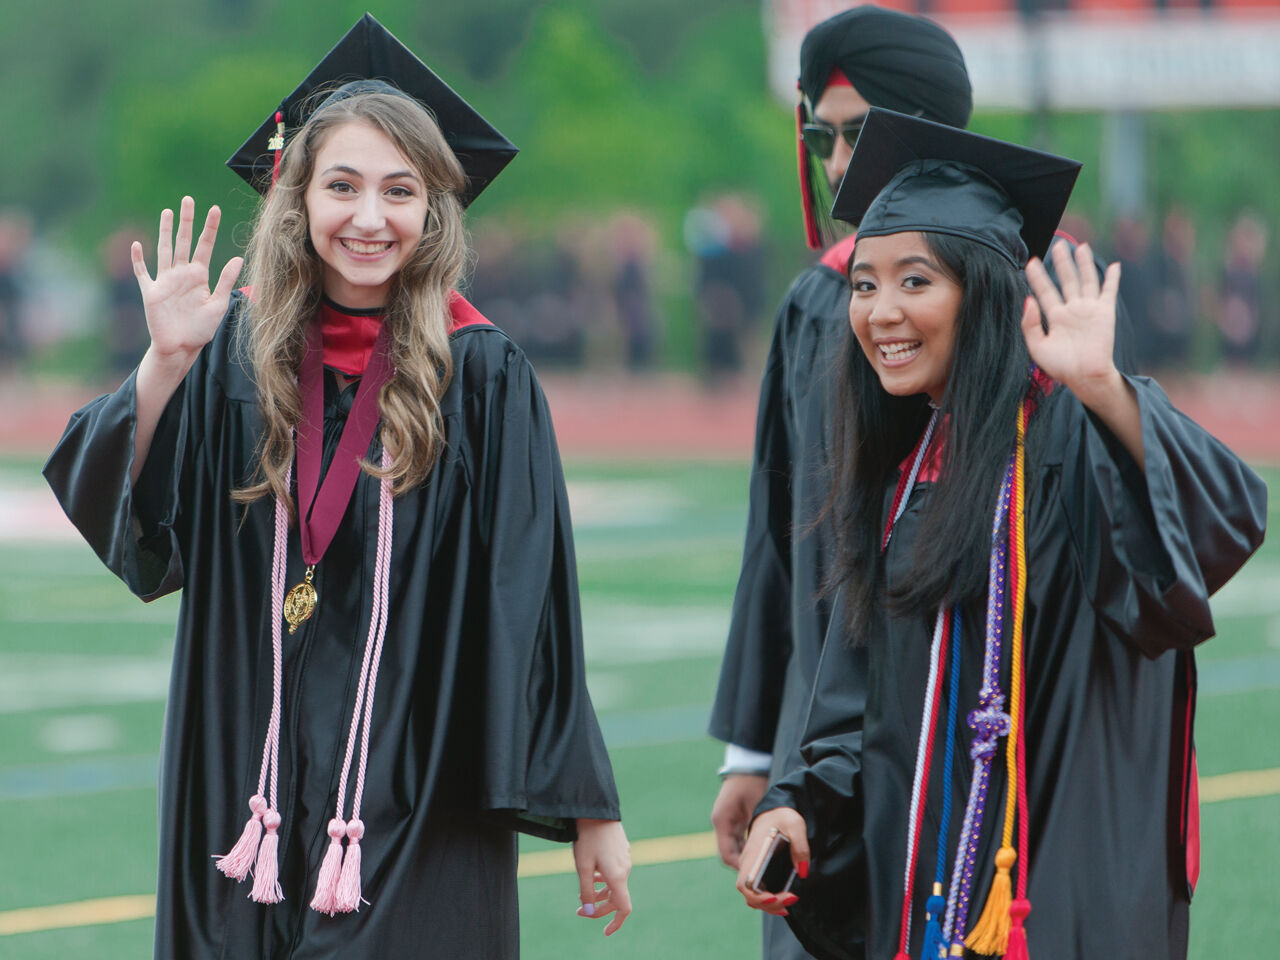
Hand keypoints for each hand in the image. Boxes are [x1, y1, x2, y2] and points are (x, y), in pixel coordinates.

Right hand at [131, 196, 243, 371]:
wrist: (181, 347)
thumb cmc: (201, 329)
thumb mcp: (218, 304)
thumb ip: (226, 280)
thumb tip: (239, 257)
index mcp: (199, 276)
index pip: (205, 246)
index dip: (210, 228)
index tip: (215, 209)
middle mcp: (182, 274)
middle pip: (184, 241)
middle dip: (187, 221)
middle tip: (189, 200)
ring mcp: (165, 280)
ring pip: (165, 250)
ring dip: (166, 231)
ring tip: (169, 212)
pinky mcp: (150, 291)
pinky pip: (142, 272)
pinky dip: (139, 259)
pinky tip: (138, 244)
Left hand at [573, 818, 631, 935]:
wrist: (596, 809)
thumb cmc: (587, 837)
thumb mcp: (582, 866)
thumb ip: (586, 892)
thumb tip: (588, 912)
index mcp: (617, 876)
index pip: (624, 908)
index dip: (616, 923)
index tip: (605, 932)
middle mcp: (625, 869)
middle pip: (616, 898)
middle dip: (598, 908)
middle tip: (578, 910)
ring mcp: (625, 859)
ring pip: (614, 885)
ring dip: (599, 894)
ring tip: (581, 895)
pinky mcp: (621, 850)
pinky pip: (615, 873)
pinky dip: (603, 880)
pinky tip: (591, 875)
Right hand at [711, 774, 769, 868]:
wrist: (749, 764)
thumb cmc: (752, 782)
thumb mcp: (757, 806)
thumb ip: (759, 829)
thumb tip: (765, 851)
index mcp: (723, 822)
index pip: (728, 856)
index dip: (742, 867)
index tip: (758, 875)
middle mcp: (721, 824)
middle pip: (729, 855)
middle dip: (745, 866)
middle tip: (764, 876)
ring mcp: (725, 822)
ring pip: (733, 849)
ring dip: (746, 858)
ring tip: (764, 867)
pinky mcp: (732, 820)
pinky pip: (737, 840)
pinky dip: (747, 848)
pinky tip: (761, 852)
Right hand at [735, 806, 808, 916]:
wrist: (772, 810)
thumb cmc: (782, 815)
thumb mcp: (795, 824)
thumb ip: (801, 846)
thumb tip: (803, 872)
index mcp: (754, 852)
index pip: (745, 882)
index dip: (757, 896)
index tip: (774, 897)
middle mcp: (748, 862)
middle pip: (749, 894)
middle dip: (769, 904)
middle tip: (791, 899)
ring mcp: (750, 867)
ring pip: (752, 896)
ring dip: (769, 905)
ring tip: (789, 903)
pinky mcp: (756, 870)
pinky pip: (756, 891)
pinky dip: (768, 900)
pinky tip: (783, 899)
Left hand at [1023, 241, 1122, 405]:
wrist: (1085, 376)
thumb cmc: (1061, 366)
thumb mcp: (1037, 347)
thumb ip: (1031, 324)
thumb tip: (1028, 300)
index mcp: (1055, 318)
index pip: (1044, 291)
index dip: (1037, 277)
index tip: (1030, 262)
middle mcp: (1072, 310)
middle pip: (1066, 280)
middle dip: (1061, 262)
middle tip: (1057, 244)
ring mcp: (1088, 310)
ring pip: (1086, 280)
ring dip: (1083, 264)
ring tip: (1079, 246)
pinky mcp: (1104, 312)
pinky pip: (1108, 291)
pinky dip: (1112, 278)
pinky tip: (1113, 265)